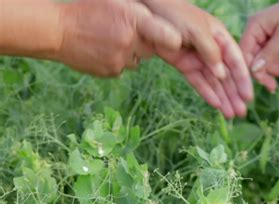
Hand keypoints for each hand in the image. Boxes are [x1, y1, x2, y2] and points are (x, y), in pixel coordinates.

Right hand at [53, 0, 181, 76]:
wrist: (56, 30)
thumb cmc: (87, 9)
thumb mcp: (116, 0)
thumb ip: (140, 11)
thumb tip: (166, 25)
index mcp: (133, 19)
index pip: (169, 37)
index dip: (171, 40)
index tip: (173, 41)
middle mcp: (129, 41)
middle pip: (152, 48)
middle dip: (145, 42)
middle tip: (127, 32)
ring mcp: (120, 59)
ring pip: (138, 59)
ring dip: (131, 52)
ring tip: (112, 39)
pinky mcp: (111, 72)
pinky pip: (123, 67)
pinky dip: (117, 60)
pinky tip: (103, 49)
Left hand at [141, 0, 252, 115]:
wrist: (150, 11)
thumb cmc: (176, 14)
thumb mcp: (197, 30)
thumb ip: (211, 51)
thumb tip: (222, 74)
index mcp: (220, 37)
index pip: (236, 61)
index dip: (243, 79)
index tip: (249, 97)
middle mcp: (212, 49)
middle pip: (227, 75)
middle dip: (235, 94)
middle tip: (241, 113)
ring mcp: (198, 58)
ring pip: (214, 82)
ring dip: (223, 98)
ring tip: (231, 115)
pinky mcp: (185, 65)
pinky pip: (198, 81)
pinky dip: (207, 93)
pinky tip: (216, 105)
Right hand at [240, 0, 278, 91]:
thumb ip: (270, 53)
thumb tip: (254, 70)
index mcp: (253, 27)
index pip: (244, 52)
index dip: (251, 69)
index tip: (262, 82)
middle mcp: (255, 33)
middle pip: (254, 59)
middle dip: (268, 71)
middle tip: (276, 86)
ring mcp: (263, 37)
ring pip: (265, 60)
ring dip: (278, 69)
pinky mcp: (271, 41)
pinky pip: (272, 56)